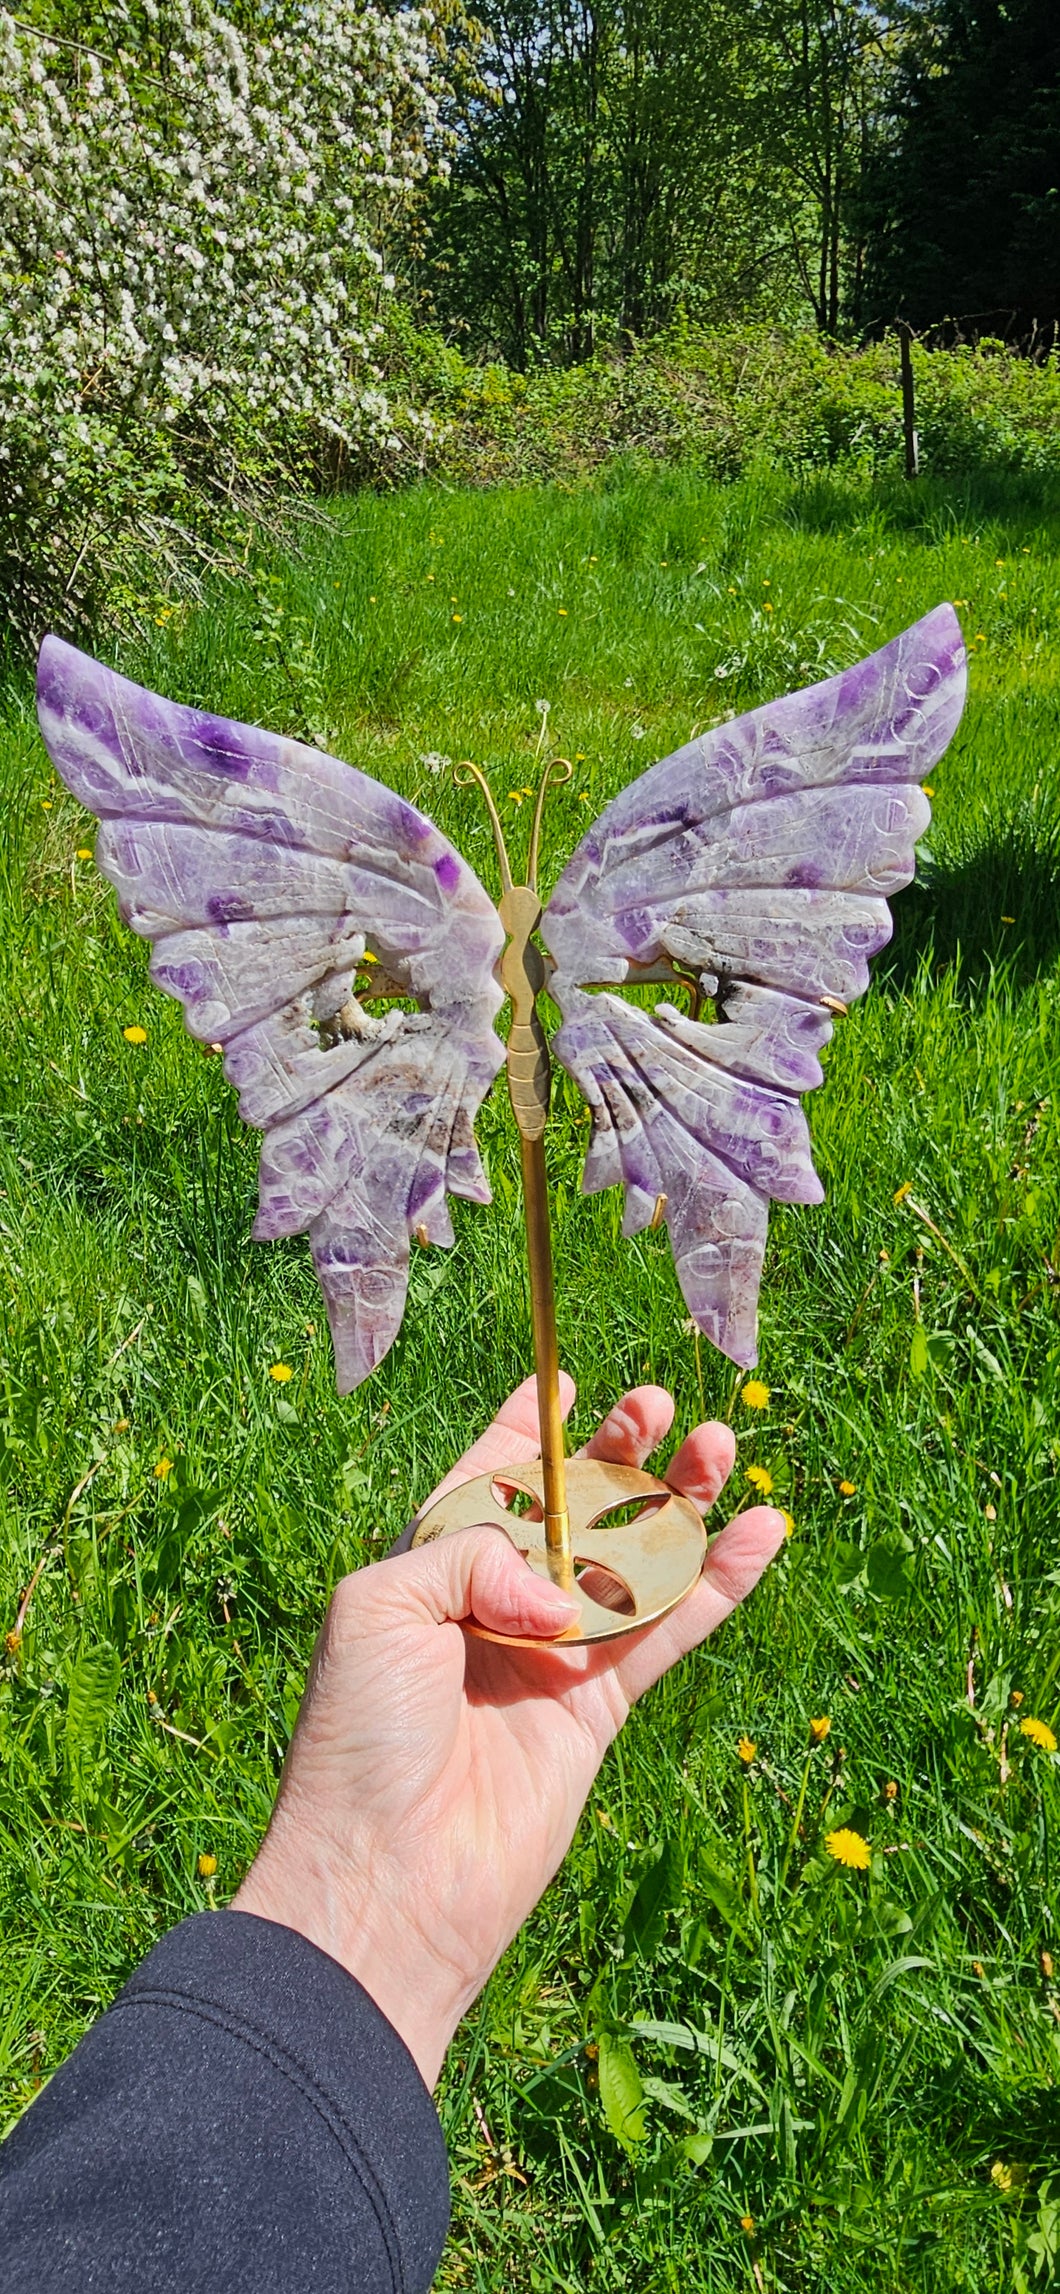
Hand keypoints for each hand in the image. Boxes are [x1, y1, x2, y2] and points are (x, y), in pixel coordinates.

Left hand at [231, 1378, 785, 2087]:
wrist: (387, 1876)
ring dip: (681, 1500)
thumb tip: (567, 1592)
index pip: (486, 1480)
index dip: (526, 1430)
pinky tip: (760, 1530)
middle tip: (662, 1403)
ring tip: (722, 1444)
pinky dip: (720, 1580)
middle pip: (576, 1509)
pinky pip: (673, 1628)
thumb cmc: (360, 1737)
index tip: (566, 1379)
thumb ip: (477, 1551)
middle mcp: (494, 1605)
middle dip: (619, 1451)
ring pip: (635, 1558)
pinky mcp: (600, 1709)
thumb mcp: (382, 1605)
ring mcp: (553, 1657)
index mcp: (428, 1569)